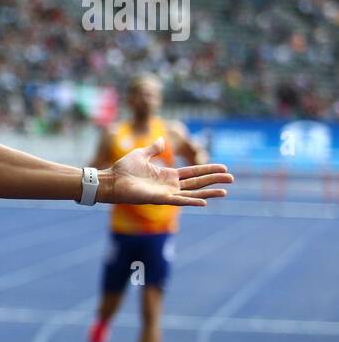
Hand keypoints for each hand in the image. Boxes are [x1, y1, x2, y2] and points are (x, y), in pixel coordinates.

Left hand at [104, 137, 232, 206]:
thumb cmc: (123, 169)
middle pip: (197, 182)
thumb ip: (154, 149)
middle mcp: (170, 185)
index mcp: (167, 175)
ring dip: (209, 192)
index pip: (193, 172)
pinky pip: (179, 201)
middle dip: (214, 180)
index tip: (224, 168)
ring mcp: (166, 193)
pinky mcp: (159, 199)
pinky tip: (205, 202)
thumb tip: (163, 140)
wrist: (110, 180)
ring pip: (192, 193)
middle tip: (232, 178)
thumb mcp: (141, 154)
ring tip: (225, 191)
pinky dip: (192, 201)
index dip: (208, 169)